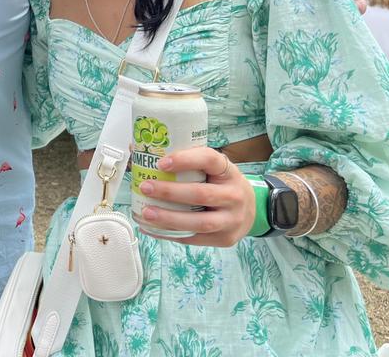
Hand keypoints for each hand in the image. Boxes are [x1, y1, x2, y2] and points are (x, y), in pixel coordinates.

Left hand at [136, 147, 253, 246]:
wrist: (252, 209)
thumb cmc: (221, 183)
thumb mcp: (211, 168)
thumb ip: (184, 160)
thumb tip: (137, 148)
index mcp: (228, 171)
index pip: (209, 160)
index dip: (185, 160)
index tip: (161, 163)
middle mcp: (234, 195)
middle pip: (201, 194)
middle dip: (169, 192)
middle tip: (146, 187)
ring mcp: (232, 219)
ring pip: (200, 222)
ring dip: (169, 218)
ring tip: (146, 213)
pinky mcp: (225, 238)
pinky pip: (195, 239)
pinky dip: (170, 234)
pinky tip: (152, 228)